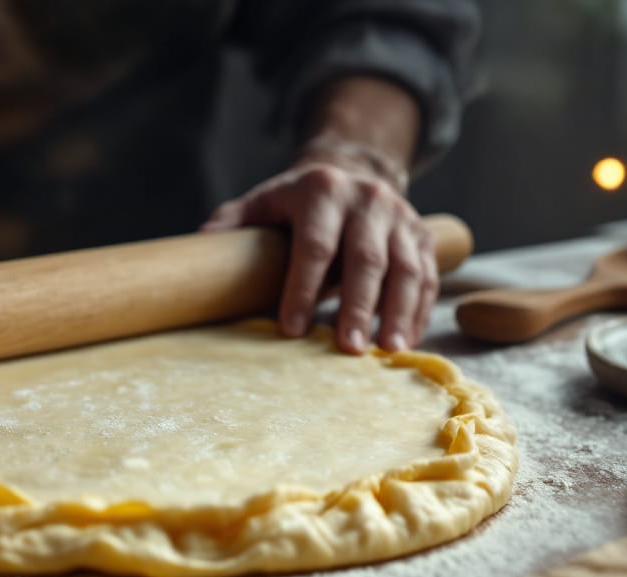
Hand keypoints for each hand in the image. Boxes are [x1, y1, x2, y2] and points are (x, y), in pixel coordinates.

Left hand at [202, 147, 436, 353]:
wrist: (349, 174)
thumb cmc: (295, 204)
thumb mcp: (262, 202)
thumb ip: (232, 222)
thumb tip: (198, 243)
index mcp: (322, 190)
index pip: (314, 245)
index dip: (303, 289)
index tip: (291, 329)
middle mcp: (368, 199)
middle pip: (366, 259)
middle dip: (358, 307)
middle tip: (348, 349)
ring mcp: (401, 217)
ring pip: (407, 269)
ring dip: (400, 313)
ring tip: (391, 351)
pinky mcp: (423, 236)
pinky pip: (428, 276)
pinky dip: (420, 311)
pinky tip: (408, 341)